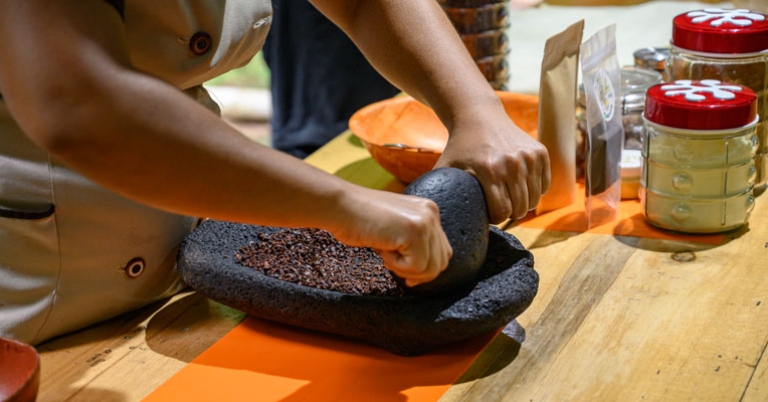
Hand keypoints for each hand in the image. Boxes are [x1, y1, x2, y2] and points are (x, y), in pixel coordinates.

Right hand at [330, 188, 452, 286]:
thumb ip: (414, 242)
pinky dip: (396, 265)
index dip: (425, 269)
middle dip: (418, 273)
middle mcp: (431, 213)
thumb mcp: (395, 227)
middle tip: (392, 265)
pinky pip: (416, 267)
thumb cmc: (358, 219)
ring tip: (385, 253)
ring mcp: (425, 221)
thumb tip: (426, 273)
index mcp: (428, 210)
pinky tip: (382, 248)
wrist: (340, 205)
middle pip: (441, 262)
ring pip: (430, 268)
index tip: (406, 274)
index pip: (442, 251)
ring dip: (405, 269)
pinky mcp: (415, 231)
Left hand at [436, 113, 550, 223]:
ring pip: (534, 199)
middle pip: (520, 208)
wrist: (479, 117)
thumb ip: (438, 192)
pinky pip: (544, 185)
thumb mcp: (444, 169)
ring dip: (523, 204)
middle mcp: (512, 163)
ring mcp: (528, 156)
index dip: (495, 218)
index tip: (489, 215)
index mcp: (489, 170)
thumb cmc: (460, 147)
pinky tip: (521, 187)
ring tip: (510, 199)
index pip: (502, 211)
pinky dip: (535, 190)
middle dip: (510, 213)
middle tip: (500, 209)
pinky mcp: (540, 152)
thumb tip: (431, 218)